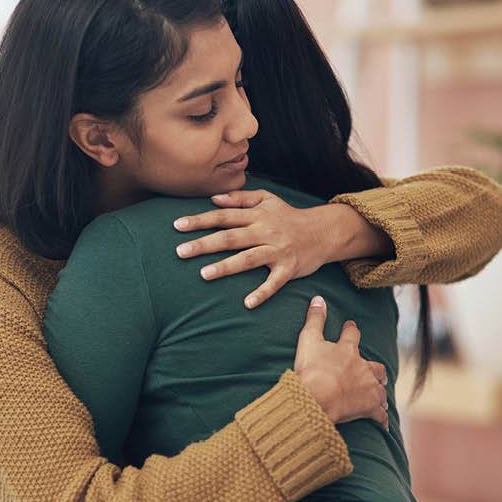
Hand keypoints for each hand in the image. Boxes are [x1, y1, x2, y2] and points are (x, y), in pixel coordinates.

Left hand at [173, 189, 391, 308]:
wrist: (324, 231)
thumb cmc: (289, 216)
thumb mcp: (267, 199)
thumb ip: (240, 198)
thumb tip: (214, 199)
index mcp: (257, 215)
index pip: (223, 216)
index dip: (200, 220)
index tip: (177, 225)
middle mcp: (265, 231)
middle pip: (231, 237)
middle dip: (204, 244)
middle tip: (180, 252)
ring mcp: (277, 250)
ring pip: (248, 258)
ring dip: (226, 267)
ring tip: (204, 274)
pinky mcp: (289, 268)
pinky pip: (275, 282)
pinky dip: (262, 293)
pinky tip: (247, 303)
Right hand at [293, 296, 388, 429]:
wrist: (318, 398)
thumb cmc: (311, 369)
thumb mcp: (308, 340)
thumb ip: (314, 319)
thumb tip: (318, 298)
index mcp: (348, 350)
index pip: (352, 335)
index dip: (351, 329)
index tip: (351, 326)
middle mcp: (363, 368)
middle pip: (375, 366)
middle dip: (375, 369)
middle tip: (376, 371)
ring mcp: (368, 389)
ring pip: (380, 389)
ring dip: (380, 391)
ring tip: (380, 396)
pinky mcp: (369, 408)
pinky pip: (380, 415)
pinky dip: (382, 419)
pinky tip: (383, 424)